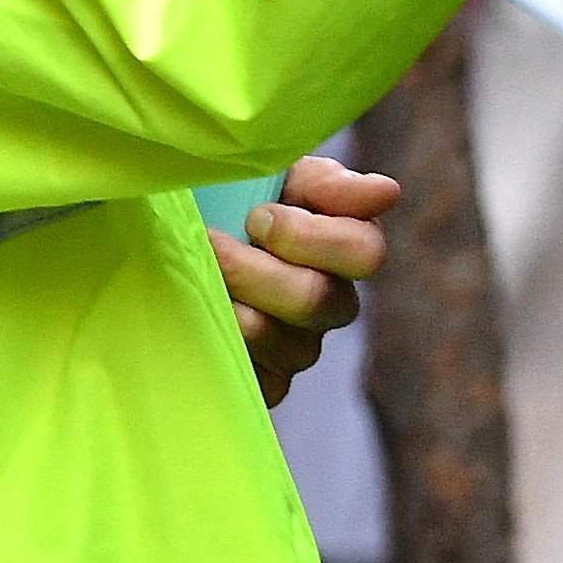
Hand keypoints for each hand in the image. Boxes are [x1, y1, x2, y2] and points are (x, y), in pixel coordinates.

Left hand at [218, 154, 396, 405]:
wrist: (176, 243)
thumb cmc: (231, 203)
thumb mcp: (276, 177)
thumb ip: (326, 183)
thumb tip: (386, 193)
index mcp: (346, 250)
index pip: (366, 253)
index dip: (308, 236)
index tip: (257, 215)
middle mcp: (333, 303)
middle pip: (317, 300)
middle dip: (254, 270)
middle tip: (211, 241)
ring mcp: (301, 348)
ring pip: (285, 344)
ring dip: (231, 306)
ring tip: (197, 277)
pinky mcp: (268, 384)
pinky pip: (262, 381)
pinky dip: (225, 346)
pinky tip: (199, 316)